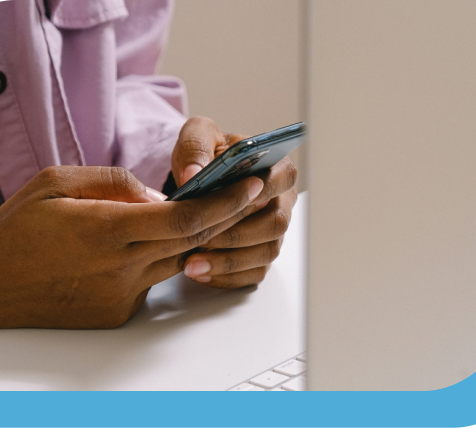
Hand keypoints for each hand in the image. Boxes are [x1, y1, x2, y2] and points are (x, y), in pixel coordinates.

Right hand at [0, 166, 264, 336]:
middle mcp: (118, 268)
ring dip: (195, 239)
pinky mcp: (116, 314)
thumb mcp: (58, 183)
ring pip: (176, 262)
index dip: (224, 202)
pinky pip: (152, 282)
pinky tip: (149, 245)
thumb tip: (159, 195)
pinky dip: (160, 260)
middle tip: (247, 196)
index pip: (184, 217)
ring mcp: (120, 296)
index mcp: (105, 229)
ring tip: (205, 214)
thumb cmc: (16, 229)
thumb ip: (115, 182)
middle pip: (192, 242)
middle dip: (225, 217)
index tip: (250, 186)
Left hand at [171, 117, 297, 287]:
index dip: (261, 193)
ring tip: (192, 263)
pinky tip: (200, 273)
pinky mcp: (260, 255)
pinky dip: (227, 277)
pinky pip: (253, 274)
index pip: (283, 180)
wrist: (198, 179)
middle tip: (201, 239)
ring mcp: (272, 231)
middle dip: (236, 235)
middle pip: (275, 224)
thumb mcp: (198, 137)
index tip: (233, 202)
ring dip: (229, 261)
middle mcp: (281, 201)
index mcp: (275, 168)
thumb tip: (194, 173)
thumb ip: (196, 147)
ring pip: (265, 253)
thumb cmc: (206, 156)